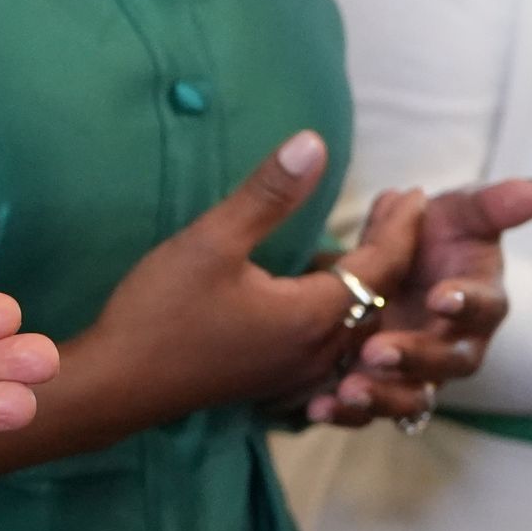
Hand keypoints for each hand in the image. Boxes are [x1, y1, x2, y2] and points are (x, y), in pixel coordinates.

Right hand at [52, 135, 420, 442]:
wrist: (116, 387)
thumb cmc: (160, 313)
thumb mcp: (212, 242)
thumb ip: (268, 194)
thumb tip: (314, 143)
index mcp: (314, 317)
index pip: (380, 267)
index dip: (400, 227)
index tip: (414, 194)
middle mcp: (318, 352)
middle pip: (377, 298)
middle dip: (392, 251)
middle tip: (396, 211)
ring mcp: (297, 373)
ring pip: (354, 324)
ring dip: (365, 282)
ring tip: (362, 242)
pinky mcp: (275, 380)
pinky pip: (329, 343)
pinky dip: (339, 309)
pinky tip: (318, 288)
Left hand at [308, 176, 531, 427]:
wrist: (400, 262)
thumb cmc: (439, 234)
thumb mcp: (460, 212)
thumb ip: (493, 205)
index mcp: (481, 303)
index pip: (483, 307)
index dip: (465, 303)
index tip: (440, 296)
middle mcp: (456, 345)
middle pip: (446, 363)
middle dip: (414, 358)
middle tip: (378, 352)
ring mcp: (421, 373)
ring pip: (410, 397)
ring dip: (381, 397)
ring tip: (347, 390)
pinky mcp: (384, 389)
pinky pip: (369, 411)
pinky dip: (346, 413)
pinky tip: (317, 407)